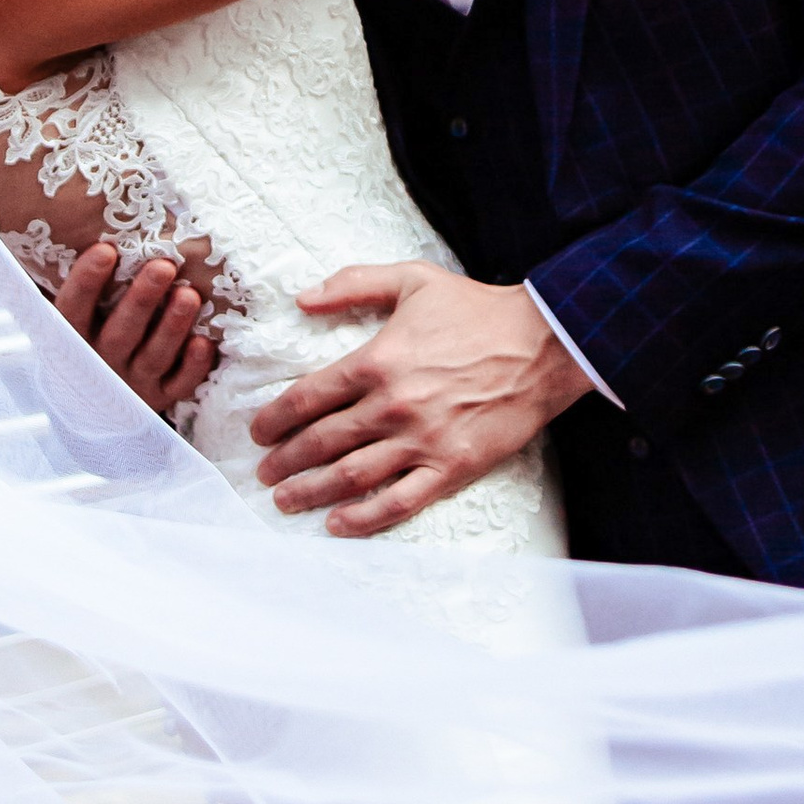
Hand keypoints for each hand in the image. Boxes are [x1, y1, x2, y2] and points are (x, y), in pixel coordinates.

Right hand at [52, 242, 217, 418]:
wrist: (98, 397)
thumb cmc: (91, 333)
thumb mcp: (78, 313)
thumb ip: (84, 282)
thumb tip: (86, 224)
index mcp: (73, 338)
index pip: (72, 310)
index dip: (86, 282)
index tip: (105, 249)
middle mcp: (100, 363)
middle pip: (120, 334)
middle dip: (142, 300)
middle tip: (164, 266)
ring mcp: (132, 384)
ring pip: (153, 357)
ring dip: (172, 327)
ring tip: (190, 295)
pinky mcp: (160, 398)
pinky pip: (178, 386)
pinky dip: (192, 367)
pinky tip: (205, 342)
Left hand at [249, 261, 591, 536]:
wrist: (544, 343)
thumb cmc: (478, 310)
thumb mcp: (412, 279)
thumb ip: (352, 284)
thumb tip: (302, 298)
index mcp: (377, 361)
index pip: (308, 397)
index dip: (275, 418)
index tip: (259, 432)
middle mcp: (392, 406)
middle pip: (321, 441)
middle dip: (285, 461)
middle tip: (266, 473)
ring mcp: (422, 440)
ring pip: (351, 476)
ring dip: (311, 492)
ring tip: (286, 500)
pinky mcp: (452, 467)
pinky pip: (400, 501)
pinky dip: (365, 518)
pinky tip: (339, 524)